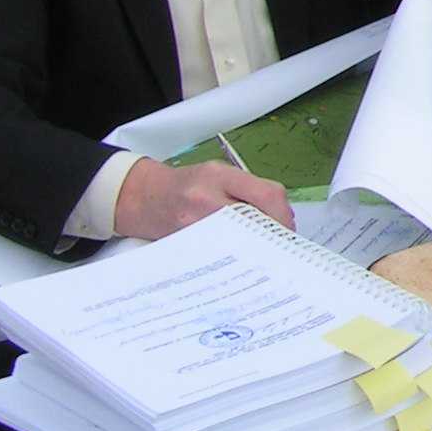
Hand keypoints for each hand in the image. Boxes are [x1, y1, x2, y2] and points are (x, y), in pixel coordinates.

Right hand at [113, 158, 293, 239]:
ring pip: (239, 242)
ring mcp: (193, 223)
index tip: (287, 228)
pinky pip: (218, 255)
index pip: (267, 195)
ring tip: (259, 250)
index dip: (284, 215)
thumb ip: (249, 190)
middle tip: (278, 246)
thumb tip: (281, 218)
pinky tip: (237, 257)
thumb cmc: (186, 184)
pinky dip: (233, 256)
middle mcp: (205, 198)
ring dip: (254, 249)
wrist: (144, 197)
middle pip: (255, 222)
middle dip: (271, 237)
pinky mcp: (186, 244)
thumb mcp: (218, 174)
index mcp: (219, 176)